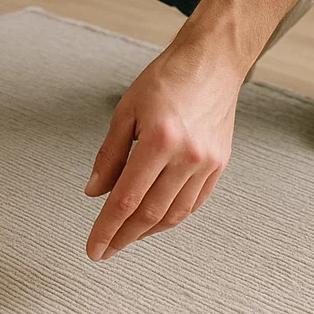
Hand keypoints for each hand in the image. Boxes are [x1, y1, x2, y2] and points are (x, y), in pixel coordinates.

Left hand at [84, 41, 240, 259]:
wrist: (211, 63)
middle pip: (150, 213)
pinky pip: (193, 203)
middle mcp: (187, 157)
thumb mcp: (125, 111)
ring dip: (147, 232)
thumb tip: (94, 192)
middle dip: (123, 237)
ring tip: (125, 238)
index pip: (126, 199)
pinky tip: (154, 221)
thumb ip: (108, 155)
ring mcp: (207, 164)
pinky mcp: (219, 166)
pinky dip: (171, 218)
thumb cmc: (165, 80)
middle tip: (104, 250)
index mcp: (159, 141)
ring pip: (174, 215)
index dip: (107, 228)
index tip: (93, 248)